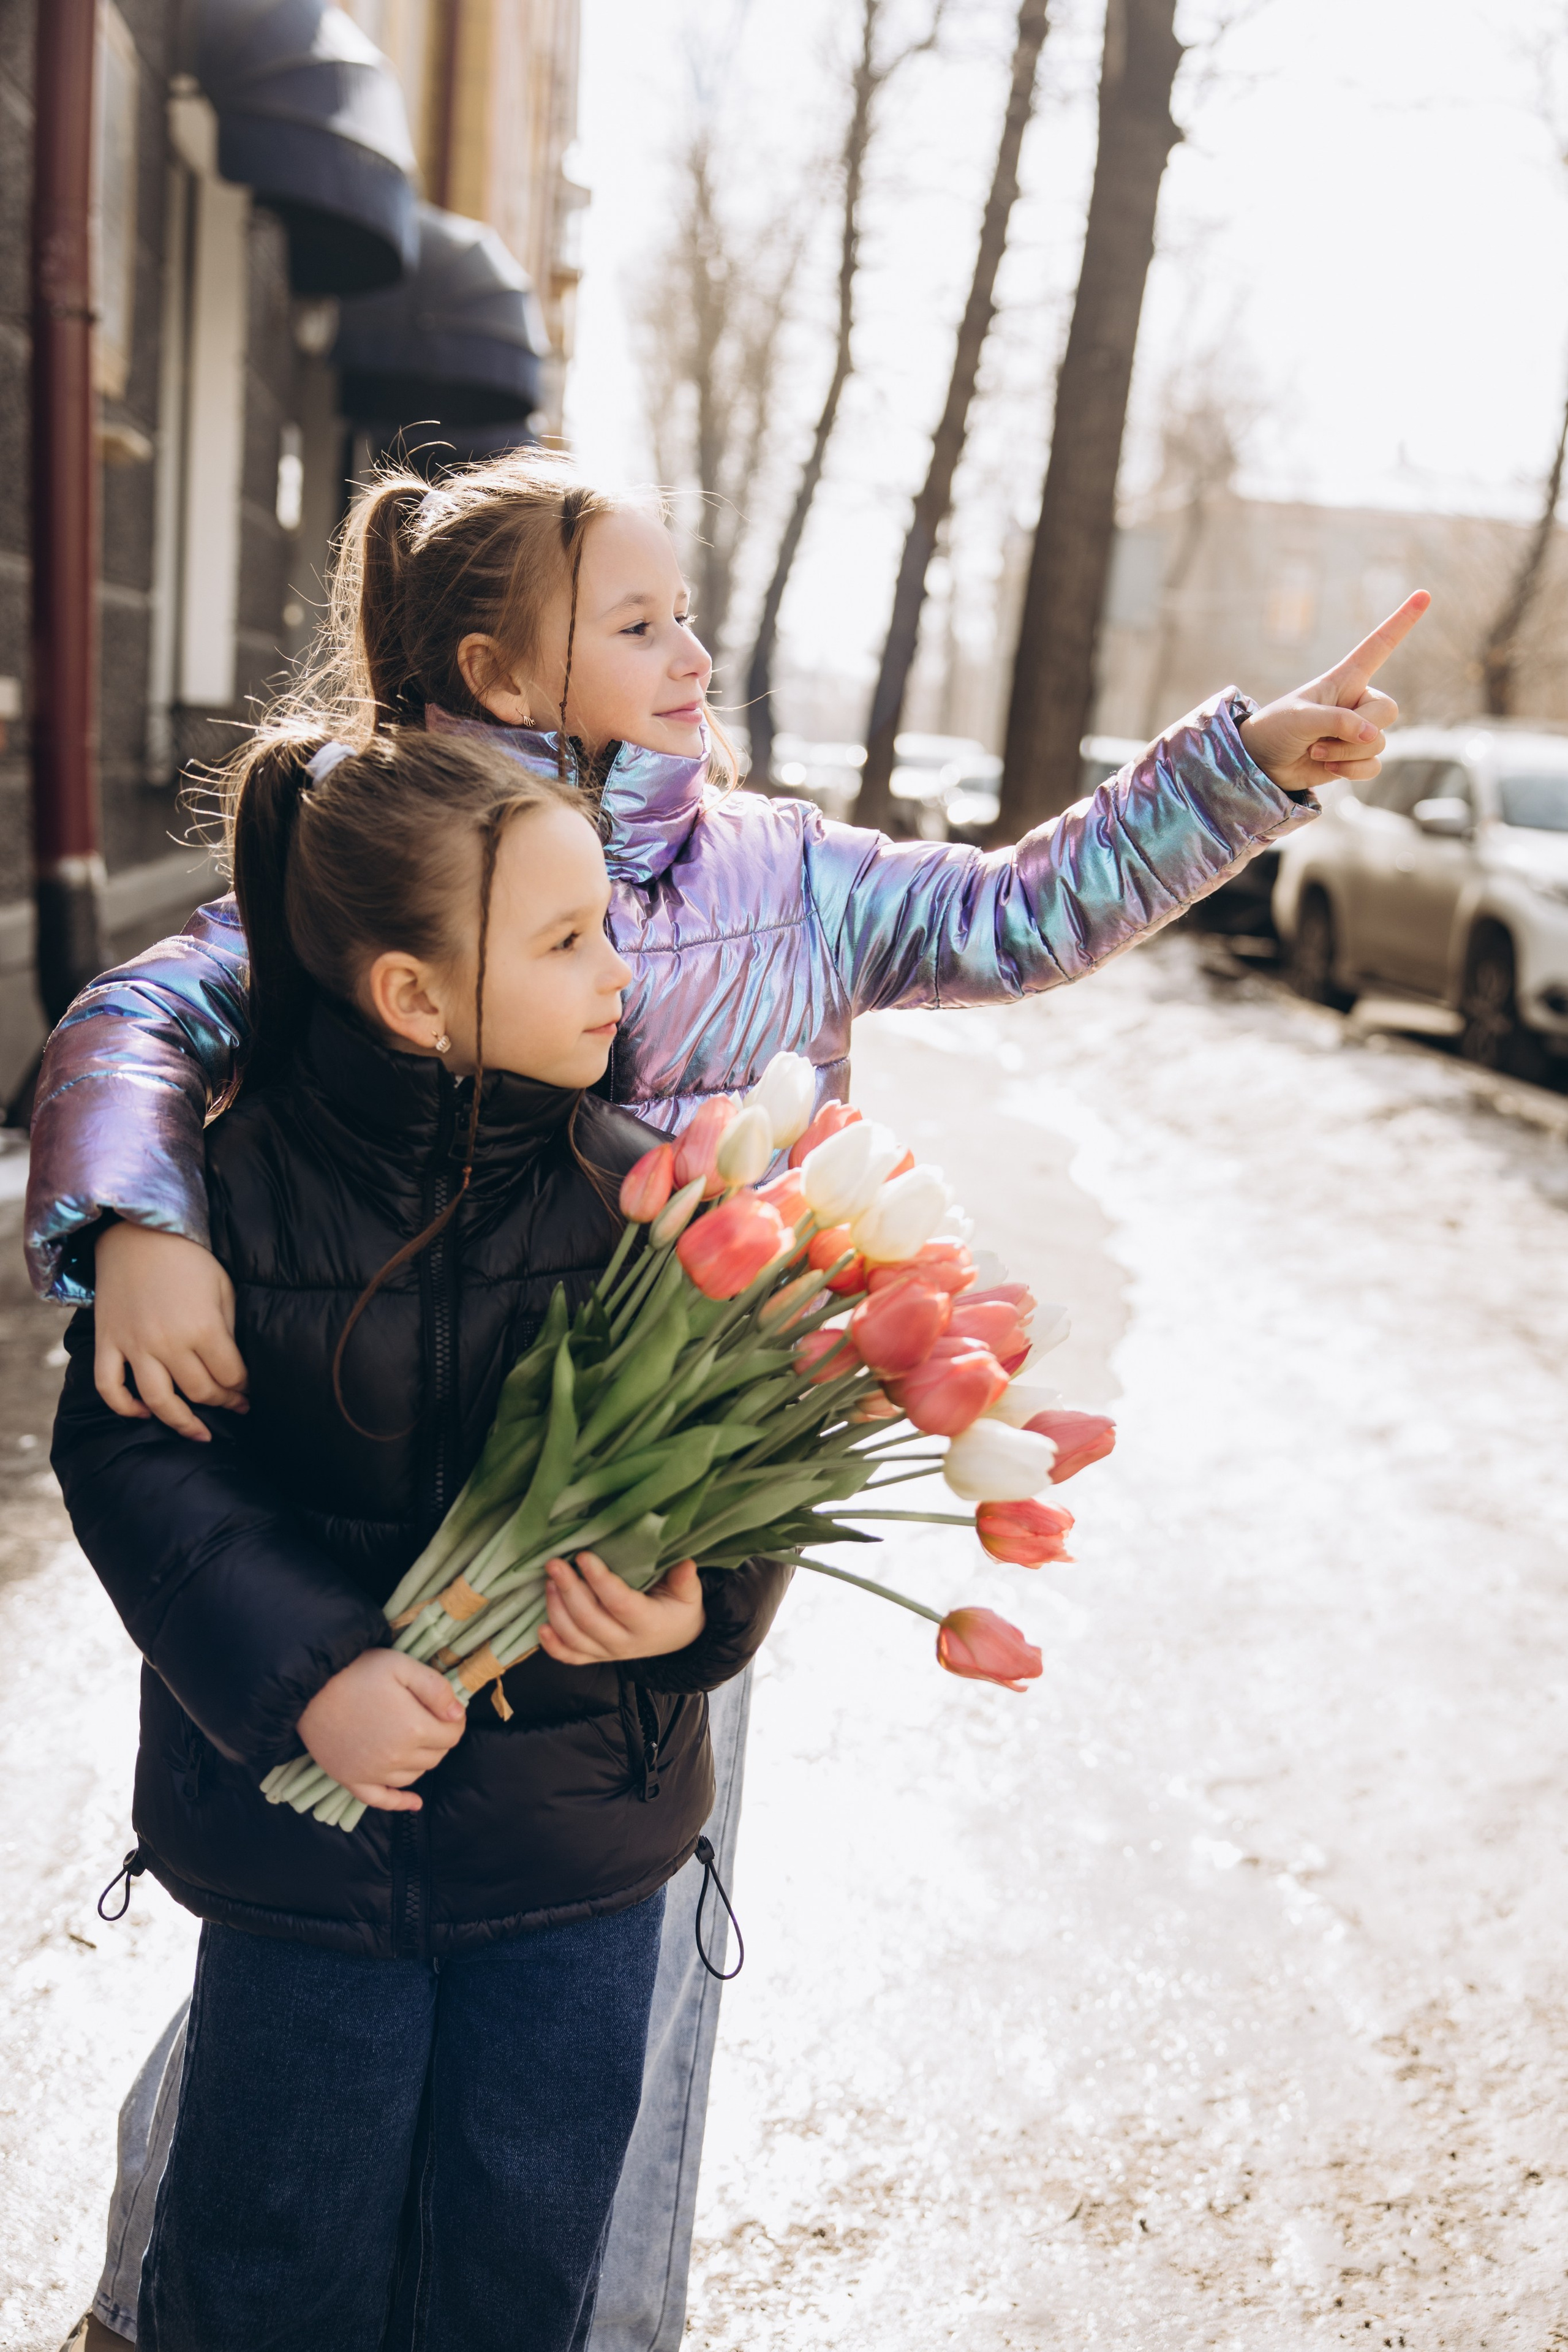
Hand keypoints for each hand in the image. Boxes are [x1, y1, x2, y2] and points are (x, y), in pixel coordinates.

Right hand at [94, 1224, 248, 1443]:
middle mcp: (167, 1342)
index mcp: (203, 1327)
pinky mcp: (108, 1342)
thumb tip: (234, 1368)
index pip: (230, 1376)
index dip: (243, 1389)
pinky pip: (109, 1387)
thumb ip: (228, 1330)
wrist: (137, 1233)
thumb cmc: (188, 1258)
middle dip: (222, 1403)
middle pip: (200, 1391)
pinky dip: (124, 1407)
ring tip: (200, 1434)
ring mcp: (134, 1344)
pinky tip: (144, 1413)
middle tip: (235, 1406)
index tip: (248, 1392)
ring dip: (181, 1422)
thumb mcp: (223, 1287)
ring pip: (158, 1401)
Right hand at [296, 1648, 466, 1813]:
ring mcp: (373, 1773)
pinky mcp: (351, 1780)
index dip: (454, 1721)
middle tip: (428, 1719)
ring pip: (414, 1775)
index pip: (453, 1735)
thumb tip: (457, 1714)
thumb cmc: (356, 1671)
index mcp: (414, 1729)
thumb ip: (436, 1689)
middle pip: (435, 1756)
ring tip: (413, 1740)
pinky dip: (400, 1803)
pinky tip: (414, 1803)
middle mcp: (397, 1758)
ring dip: (421, 1760)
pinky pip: (381, 1800)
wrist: (308, 1688)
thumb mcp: (402, 1665)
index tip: (446, 1709)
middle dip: (438, 1739)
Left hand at [539, 1552, 705, 1666]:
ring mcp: (607, 1653)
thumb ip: (686, 1581)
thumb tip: (686, 1564)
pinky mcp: (596, 1657)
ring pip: (575, 1638)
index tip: (583, 1556)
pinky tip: (541, 1627)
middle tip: (555, 1563)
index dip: (600, 1581)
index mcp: (649, 1624)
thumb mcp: (689, 1595)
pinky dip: (553, 1646)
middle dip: (569, 1590)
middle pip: (590, 1620)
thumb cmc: (679, 1610)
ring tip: (550, 1582)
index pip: (620, 1604)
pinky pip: (570, 1657)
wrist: (676, 1640)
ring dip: (557, 1610)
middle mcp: (625, 1643)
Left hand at [1239, 590, 1431, 791]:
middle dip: (1358, 729)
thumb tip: (1373, 737)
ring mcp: (1358, 730)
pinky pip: (1374, 765)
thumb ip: (1338, 722)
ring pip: (1379, 742)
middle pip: (1387, 710)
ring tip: (1315, 750)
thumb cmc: (1276, 729)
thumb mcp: (1302, 718)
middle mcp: (1356, 701)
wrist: (1261, 764)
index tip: (1424, 595)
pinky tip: (1328, 767)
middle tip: (1320, 737)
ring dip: (1345, 753)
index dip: (1402, 621)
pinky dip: (1352, 771)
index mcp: (1344, 678)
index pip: (1379, 646)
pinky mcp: (1355, 757)